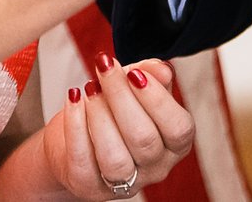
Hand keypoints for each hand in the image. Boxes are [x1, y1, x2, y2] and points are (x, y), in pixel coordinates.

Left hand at [36, 56, 193, 197]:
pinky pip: (83, 160)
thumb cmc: (111, 109)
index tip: (134, 72)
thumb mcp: (132, 86)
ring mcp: (123, 182)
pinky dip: (76, 125)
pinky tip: (73, 98)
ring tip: (89, 87)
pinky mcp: (89, 185)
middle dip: (121, 97)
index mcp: (173, 145)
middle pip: (144, 140)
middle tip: (104, 66)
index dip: (157, 100)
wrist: (72, 140)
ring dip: (100, 116)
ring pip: (116, 158)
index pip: (179, 129)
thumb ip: (150, 75)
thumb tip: (162, 69)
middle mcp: (154, 169)